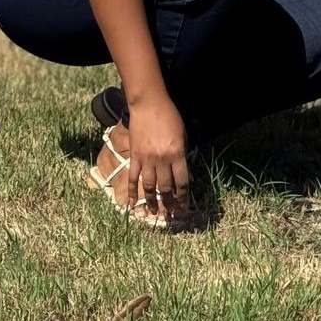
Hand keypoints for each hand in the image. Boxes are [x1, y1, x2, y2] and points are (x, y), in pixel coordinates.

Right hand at [126, 94, 190, 218]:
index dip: (184, 197)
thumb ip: (184, 158)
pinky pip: (133, 178)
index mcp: (177, 154)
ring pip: (150, 186)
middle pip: (167, 187)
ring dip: (153, 201)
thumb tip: (188, 178)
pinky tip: (133, 204)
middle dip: (171, 203)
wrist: (148, 105)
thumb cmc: (170, 118)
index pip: (182, 182)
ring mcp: (147, 159)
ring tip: (156, 213)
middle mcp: (162, 159)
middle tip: (174, 215)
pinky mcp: (134, 157)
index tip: (185, 208)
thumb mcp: (183, 136)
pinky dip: (133, 192)